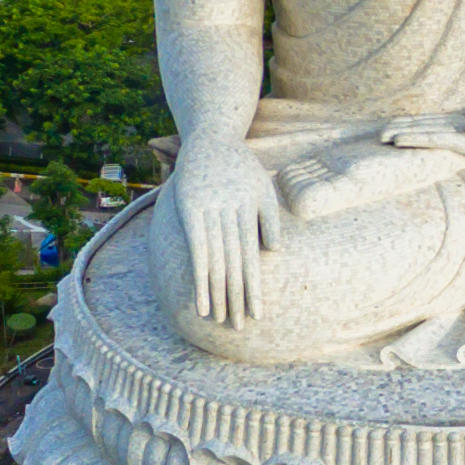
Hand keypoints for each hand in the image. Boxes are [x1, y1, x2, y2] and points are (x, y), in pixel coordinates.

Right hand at [166, 141, 281, 326]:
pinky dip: (199, 276)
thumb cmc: (241, 165)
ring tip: (220, 320)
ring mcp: (211, 212)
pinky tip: (200, 299)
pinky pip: (196, 249)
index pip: (254, 260)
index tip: (258, 314)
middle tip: (240, 328)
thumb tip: (274, 251)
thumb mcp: (263, 187)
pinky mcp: (190, 210)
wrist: (212, 136)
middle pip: (236, 266)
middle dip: (238, 298)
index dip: (255, 288)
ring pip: (217, 262)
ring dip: (217, 294)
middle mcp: (233, 214)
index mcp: (252, 212)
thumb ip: (270, 218)